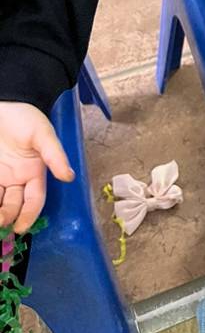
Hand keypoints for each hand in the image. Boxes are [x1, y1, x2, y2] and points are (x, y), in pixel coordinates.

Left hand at [0, 102, 73, 233]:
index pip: (35, 200)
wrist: (4, 103)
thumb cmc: (26, 117)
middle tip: (0, 223)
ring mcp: (2, 176)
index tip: (20, 228)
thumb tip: (69, 177)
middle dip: (8, 217)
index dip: (29, 215)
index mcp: (35, 172)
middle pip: (14, 206)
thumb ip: (55, 155)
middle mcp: (18, 179)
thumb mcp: (43, 134)